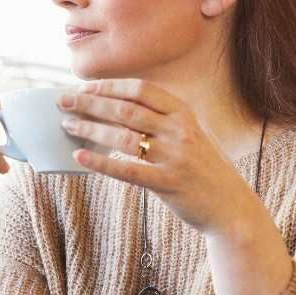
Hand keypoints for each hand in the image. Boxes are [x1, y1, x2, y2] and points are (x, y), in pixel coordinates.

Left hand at [58, 79, 259, 233]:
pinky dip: (101, 162)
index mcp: (185, 114)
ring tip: (67, 125)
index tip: (84, 87)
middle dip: (90, 103)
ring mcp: (175, 157)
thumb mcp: (192, 134)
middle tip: (63, 101)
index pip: (141, 89)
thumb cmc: (205, 169)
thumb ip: (165, 120)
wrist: (232, 208)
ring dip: (90, 128)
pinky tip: (80, 155)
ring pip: (123, 137)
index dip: (109, 86)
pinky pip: (127, 170)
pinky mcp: (168, 184)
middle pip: (126, 109)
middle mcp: (180, 131)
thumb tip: (121, 107)